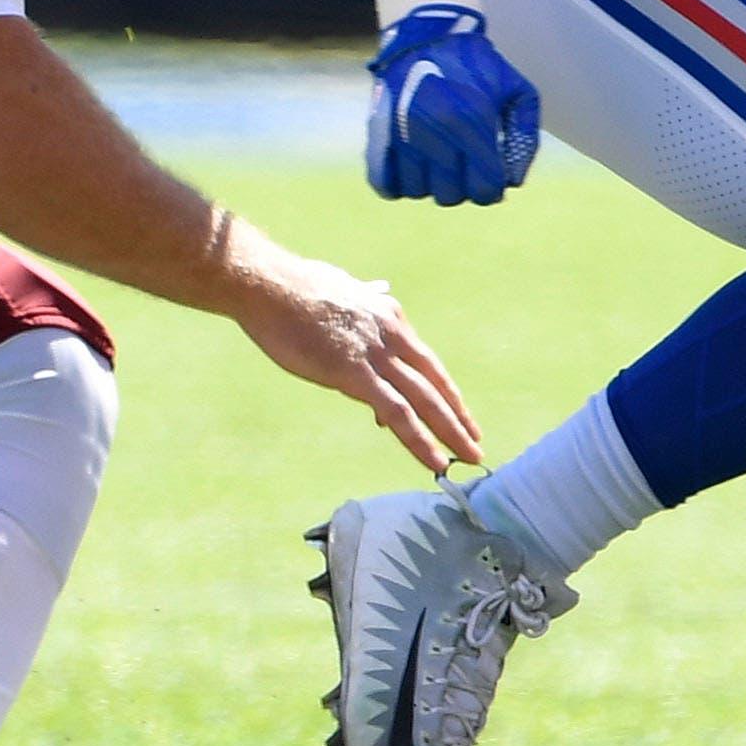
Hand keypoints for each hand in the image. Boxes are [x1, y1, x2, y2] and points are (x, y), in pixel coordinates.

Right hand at [232, 245, 486, 474]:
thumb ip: (365, 294)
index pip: (422, 359)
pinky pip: (398, 413)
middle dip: (458, 414)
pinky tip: (437, 461)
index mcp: (388, 315)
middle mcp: (392, 334)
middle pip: (435, 381)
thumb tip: (378, 289)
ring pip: (425, 400)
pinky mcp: (356, 374)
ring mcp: (377, 355)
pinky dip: (421, 440)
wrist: (269, 285)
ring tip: (471, 457)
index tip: (454, 410)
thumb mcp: (343, 285)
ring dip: (451, 432)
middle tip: (476, 440)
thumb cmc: (293, 285)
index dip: (440, 388)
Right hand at [365, 3, 540, 206]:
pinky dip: (398, 184)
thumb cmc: (477, 64)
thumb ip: (524, 136)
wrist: (427, 33)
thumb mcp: (516, 89)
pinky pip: (384, 181)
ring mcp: (403, 135)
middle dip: (462, 187)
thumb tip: (513, 180)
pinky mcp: (380, 134)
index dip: (491, 190)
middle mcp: (435, 132)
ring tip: (438, 162)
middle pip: (450, 196)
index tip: (490, 179)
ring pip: (419, 191)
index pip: (484, 189)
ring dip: (431, 183)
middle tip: (464, 167)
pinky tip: (412, 170)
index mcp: (473, 121)